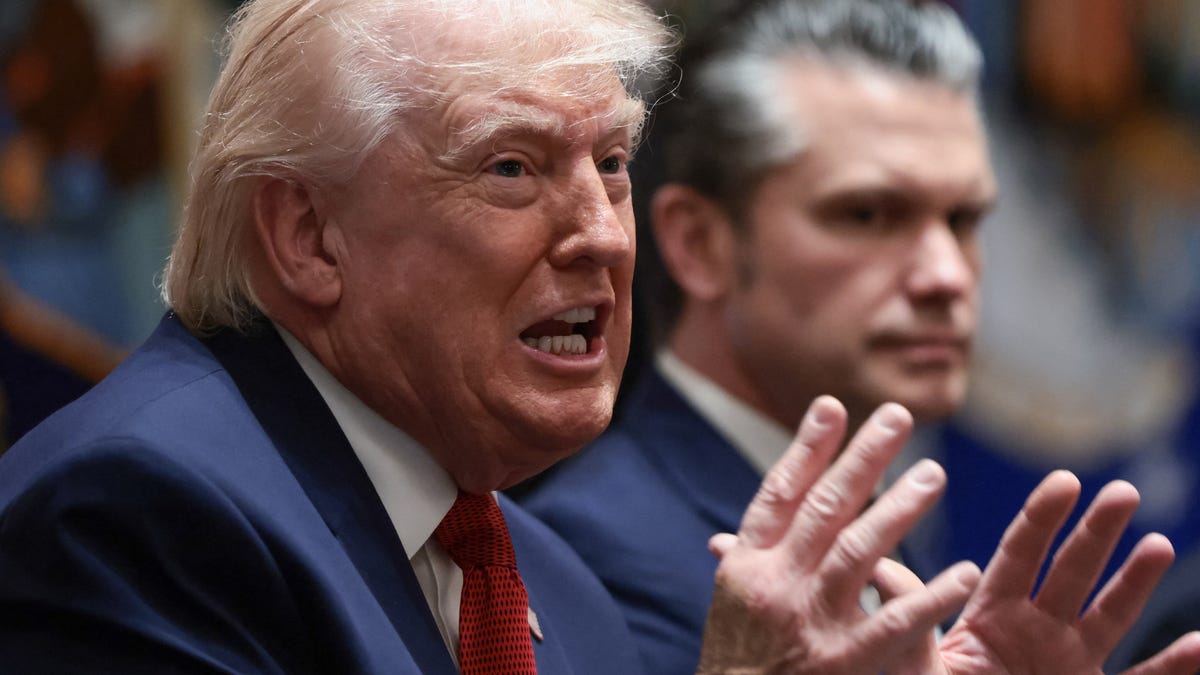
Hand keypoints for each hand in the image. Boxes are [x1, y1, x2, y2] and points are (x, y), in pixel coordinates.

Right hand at [696, 396, 980, 673]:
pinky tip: (963, 572)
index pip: (779, 494)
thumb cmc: (739, 662)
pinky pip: (894, 624)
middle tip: (898, 417)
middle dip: (862, 459)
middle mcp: (776, 585)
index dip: (806, 449)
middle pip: (824, 509)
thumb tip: (729, 529)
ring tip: (933, 474)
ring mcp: (811, 623)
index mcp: (748, 566)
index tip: (833, 406)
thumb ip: (744, 562)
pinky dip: (930, 597)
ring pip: (858, 553)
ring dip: (898, 511)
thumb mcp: (731, 604)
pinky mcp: (844, 664)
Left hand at [878, 472, 1199, 674]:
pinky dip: (1174, 666)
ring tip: (1159, 545)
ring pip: (1111, 615)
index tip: (1065, 480)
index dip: (1043, 518)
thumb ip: (909, 618)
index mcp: (992, 616)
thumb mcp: (917, 664)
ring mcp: (1071, 664)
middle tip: (1124, 491)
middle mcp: (1038, 632)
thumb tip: (877, 566)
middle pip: (1071, 572)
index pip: (1020, 556)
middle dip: (1097, 532)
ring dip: (1136, 583)